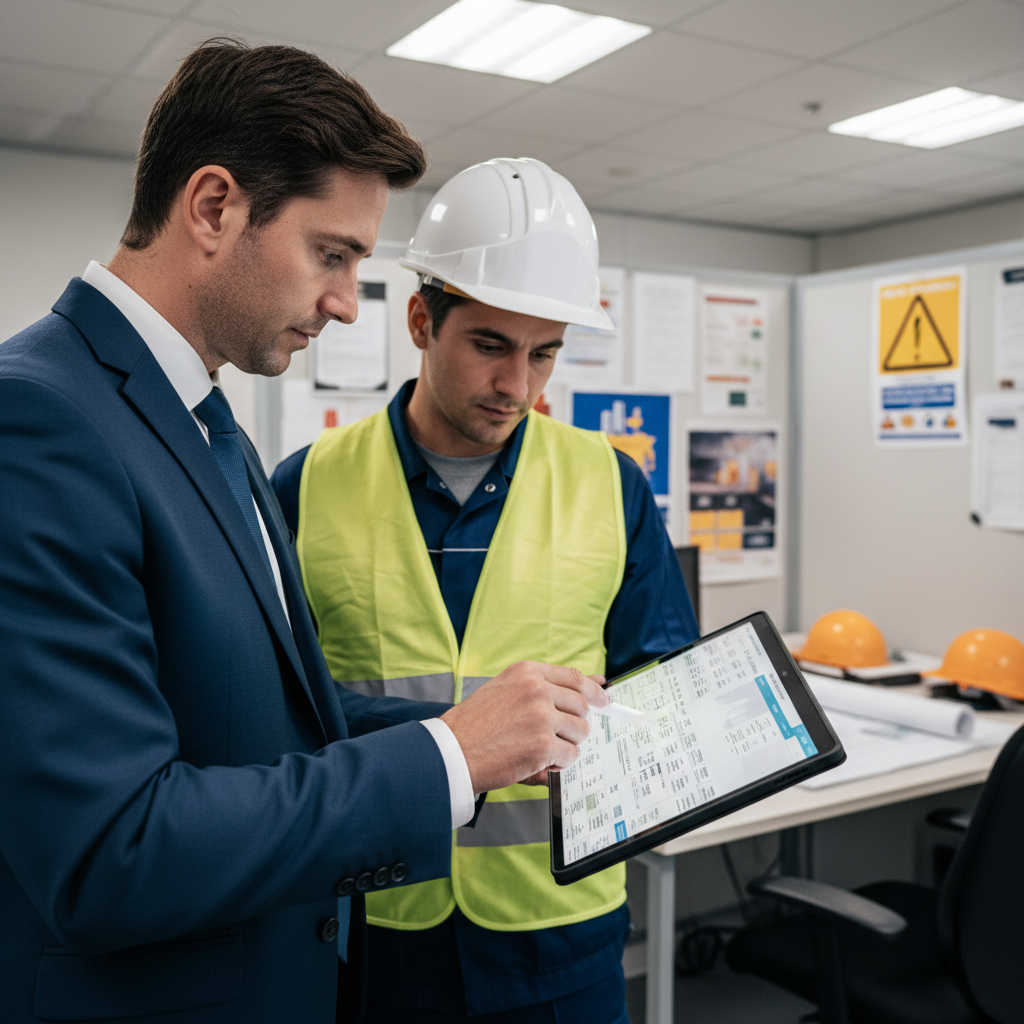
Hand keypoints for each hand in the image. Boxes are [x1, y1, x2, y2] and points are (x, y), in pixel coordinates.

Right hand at [441, 663, 608, 793]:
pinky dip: (558, 764)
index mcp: (527, 673)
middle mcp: (537, 689)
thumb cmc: (475, 725)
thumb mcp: (505, 690)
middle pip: (582, 706)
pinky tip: (537, 762)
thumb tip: (591, 685)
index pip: (574, 677)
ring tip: (542, 750)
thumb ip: (542, 686)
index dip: (594, 690)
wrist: (451, 752)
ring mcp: (541, 716)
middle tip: (562, 735)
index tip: (605, 699)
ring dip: (567, 745)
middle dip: (577, 724)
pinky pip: (569, 755)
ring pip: (580, 732)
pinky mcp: (543, 744)